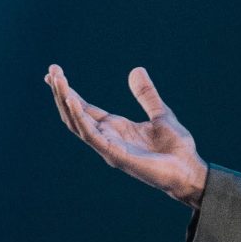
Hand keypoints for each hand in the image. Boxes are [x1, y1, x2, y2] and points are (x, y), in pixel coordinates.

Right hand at [44, 65, 209, 205]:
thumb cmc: (177, 149)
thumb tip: (137, 70)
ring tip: (57, 80)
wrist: (190, 171)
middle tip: (51, 70)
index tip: (54, 73)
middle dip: (61, 92)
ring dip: (65, 101)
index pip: (84, 108)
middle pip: (74, 114)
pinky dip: (80, 118)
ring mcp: (109, 147)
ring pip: (77, 123)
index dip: (68, 92)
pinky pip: (91, 135)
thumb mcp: (161, 114)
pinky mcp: (114, 155)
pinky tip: (71, 99)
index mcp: (116, 128)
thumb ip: (147, 95)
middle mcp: (108, 137)